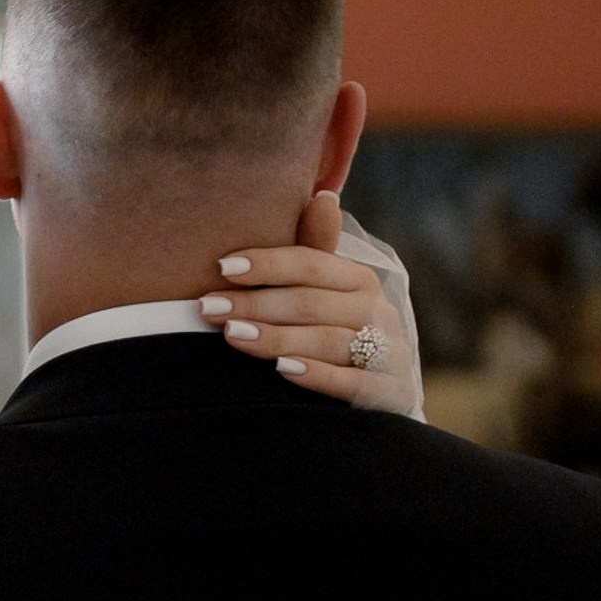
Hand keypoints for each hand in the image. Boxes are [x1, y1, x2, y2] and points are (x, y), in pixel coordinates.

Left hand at [201, 189, 416, 413]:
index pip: (312, 264)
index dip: (267, 264)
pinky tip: (282, 370)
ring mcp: (390, 355)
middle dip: (257, 303)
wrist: (373, 404)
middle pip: (312, 302)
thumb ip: (312, 254)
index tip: (222, 267)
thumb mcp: (319, 297)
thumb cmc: (330, 338)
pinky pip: (355, 383)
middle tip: (209, 307)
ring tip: (233, 335)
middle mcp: (379, 313)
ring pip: (329, 340)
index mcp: (360, 280)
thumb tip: (324, 197)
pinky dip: (319, 375)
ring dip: (278, 336)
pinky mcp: (392, 395)